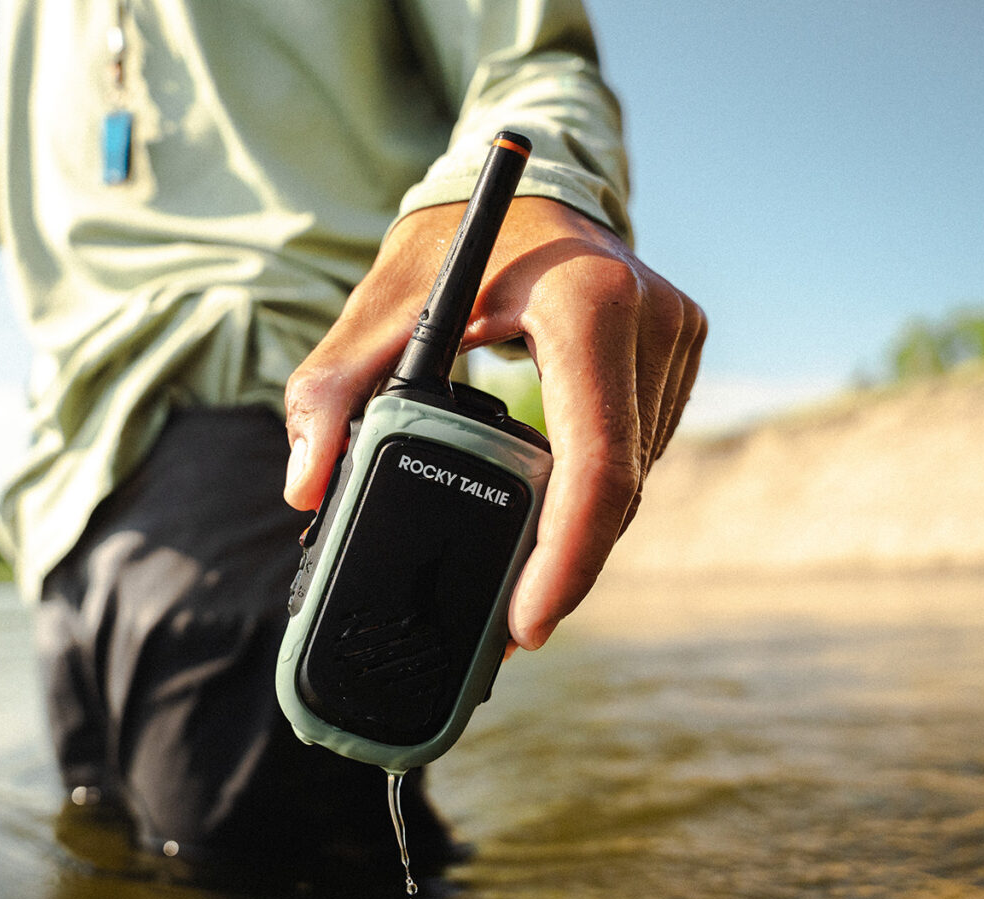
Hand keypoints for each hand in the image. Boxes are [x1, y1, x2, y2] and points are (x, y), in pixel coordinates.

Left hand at [282, 196, 706, 649]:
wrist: (522, 188)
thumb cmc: (449, 241)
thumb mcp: (378, 306)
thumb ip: (331, 391)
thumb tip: (304, 485)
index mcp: (587, 302)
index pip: (596, 458)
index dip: (566, 557)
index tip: (525, 623)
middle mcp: (651, 318)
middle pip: (618, 485)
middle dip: (565, 564)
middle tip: (510, 625)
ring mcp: (675, 337)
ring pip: (635, 477)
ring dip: (582, 534)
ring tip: (524, 583)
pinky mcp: (679, 353)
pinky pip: (639, 451)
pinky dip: (595, 494)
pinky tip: (553, 521)